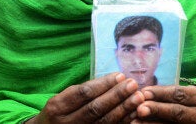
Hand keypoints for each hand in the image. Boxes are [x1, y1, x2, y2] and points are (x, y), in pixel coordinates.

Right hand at [26, 73, 143, 123]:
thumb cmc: (60, 113)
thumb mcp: (62, 99)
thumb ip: (83, 91)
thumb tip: (114, 79)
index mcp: (57, 107)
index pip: (84, 93)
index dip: (104, 84)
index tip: (120, 75)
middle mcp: (66, 123)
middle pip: (95, 108)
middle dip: (116, 96)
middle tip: (133, 84)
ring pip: (104, 122)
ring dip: (123, 109)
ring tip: (138, 97)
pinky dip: (123, 122)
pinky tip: (134, 114)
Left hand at [130, 85, 195, 122]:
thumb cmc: (183, 103)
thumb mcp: (181, 95)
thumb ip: (165, 93)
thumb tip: (143, 93)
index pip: (177, 93)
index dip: (159, 93)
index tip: (144, 92)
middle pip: (176, 111)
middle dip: (156, 109)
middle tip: (139, 108)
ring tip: (136, 122)